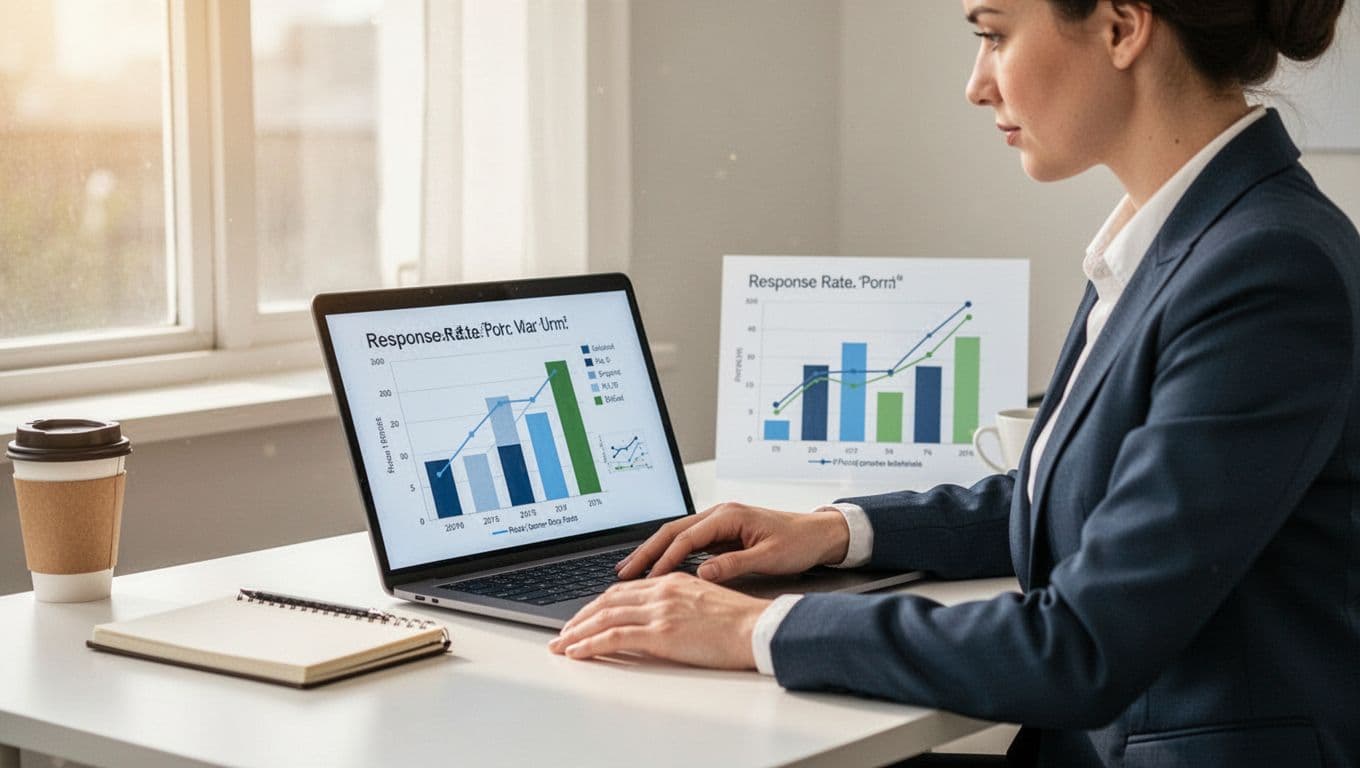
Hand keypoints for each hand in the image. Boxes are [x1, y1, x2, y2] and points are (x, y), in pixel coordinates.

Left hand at [548, 573, 770, 668]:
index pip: (623, 590)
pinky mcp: (660, 632)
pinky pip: (614, 636)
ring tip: (561, 644)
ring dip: (577, 632)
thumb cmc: (739, 621)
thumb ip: (677, 602)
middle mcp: (661, 590)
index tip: (584, 616)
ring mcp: (659, 610)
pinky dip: (589, 644)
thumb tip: (660, 617)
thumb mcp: (703, 599)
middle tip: (563, 632)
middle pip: (607, 601)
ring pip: (604, 617)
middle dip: (580, 617)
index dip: (598, 604)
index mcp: (671, 580)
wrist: (757, 628)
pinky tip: (577, 652)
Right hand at [615, 502, 849, 582]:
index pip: (686, 537)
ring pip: (677, 536)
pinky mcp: (723, 534)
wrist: (821, 534)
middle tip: (624, 573)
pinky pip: (689, 543)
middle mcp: (720, 514)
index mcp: (728, 515)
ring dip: (654, 553)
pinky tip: (659, 570)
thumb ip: (734, 565)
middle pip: (672, 531)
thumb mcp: (769, 558)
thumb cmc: (799, 543)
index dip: (665, 558)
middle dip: (646, 552)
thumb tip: (702, 573)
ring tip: (632, 572)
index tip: (649, 579)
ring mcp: (720, 523)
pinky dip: (671, 555)